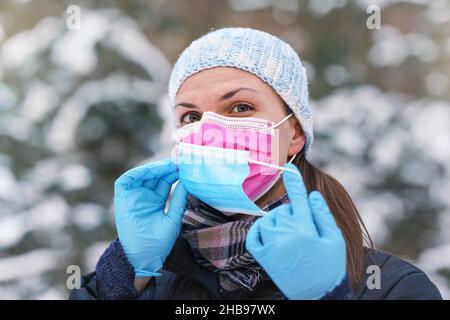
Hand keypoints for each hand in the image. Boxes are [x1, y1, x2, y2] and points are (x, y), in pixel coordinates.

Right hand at [114, 159, 187, 277]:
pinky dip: (138, 172)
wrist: (144, 256)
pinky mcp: (122, 197)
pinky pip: (127, 180)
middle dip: (166, 167)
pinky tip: (151, 170)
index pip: (165, 181)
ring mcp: (134, 196)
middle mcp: (145, 195)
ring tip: (168, 166)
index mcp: (157, 200)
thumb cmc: (159, 242)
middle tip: (179, 162)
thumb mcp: (173, 218)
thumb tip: (186, 182)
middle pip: (155, 175)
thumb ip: (178, 200)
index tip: (185, 167)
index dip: (173, 173)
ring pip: (143, 175)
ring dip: (155, 168)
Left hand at [245, 163, 345, 299]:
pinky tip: (267, 231)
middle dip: (293, 214)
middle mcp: (285, 234)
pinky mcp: (263, 257)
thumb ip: (322, 216)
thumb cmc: (330, 267)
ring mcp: (271, 246)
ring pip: (268, 220)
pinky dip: (258, 229)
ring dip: (277, 221)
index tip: (288, 168)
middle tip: (304, 230)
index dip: (294, 182)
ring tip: (290, 235)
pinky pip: (253, 235)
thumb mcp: (334, 240)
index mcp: (304, 228)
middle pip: (283, 210)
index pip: (297, 199)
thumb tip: (312, 195)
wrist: (318, 295)